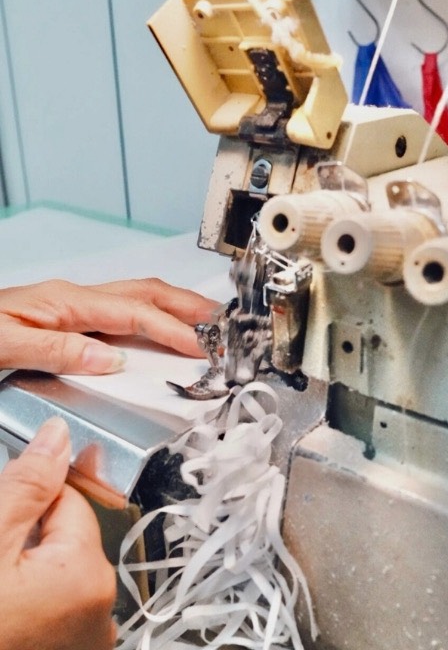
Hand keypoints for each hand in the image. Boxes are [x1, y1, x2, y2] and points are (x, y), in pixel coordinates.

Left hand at [0, 278, 218, 373]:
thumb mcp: (3, 345)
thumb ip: (58, 350)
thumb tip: (112, 359)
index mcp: (66, 302)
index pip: (134, 312)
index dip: (172, 330)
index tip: (202, 347)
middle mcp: (76, 298)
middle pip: (147, 291)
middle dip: (188, 304)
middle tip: (222, 321)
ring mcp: (75, 305)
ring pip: (139, 296)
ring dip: (176, 306)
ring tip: (205, 321)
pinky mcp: (72, 317)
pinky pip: (125, 310)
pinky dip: (154, 316)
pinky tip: (161, 329)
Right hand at [0, 417, 115, 649]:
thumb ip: (28, 484)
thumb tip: (58, 436)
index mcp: (86, 577)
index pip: (72, 500)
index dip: (33, 491)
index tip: (6, 498)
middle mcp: (98, 613)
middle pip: (63, 538)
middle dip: (27, 530)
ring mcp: (81, 642)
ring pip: (53, 571)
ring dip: (22, 562)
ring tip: (2, 581)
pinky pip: (50, 605)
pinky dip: (24, 594)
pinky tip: (5, 603)